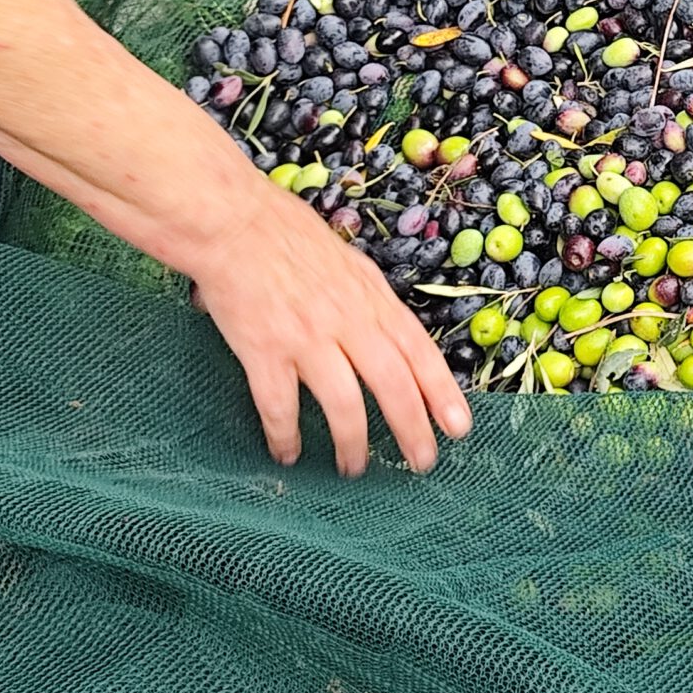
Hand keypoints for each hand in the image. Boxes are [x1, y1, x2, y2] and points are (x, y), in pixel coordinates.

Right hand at [187, 186, 471, 474]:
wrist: (231, 222)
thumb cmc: (287, 234)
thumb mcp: (348, 261)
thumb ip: (370, 301)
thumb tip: (391, 336)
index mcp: (371, 296)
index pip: (418, 350)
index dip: (442, 391)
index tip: (460, 427)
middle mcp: (347, 320)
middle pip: (392, 384)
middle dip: (412, 429)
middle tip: (423, 463)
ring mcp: (306, 337)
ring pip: (343, 404)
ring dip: (353, 443)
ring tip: (355, 469)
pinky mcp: (264, 351)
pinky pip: (280, 406)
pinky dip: (285, 436)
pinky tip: (288, 454)